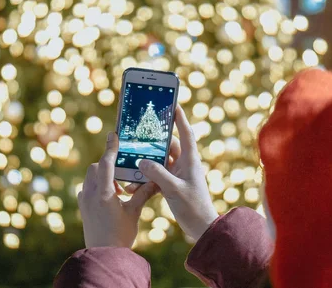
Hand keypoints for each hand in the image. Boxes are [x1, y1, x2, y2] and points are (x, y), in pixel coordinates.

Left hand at [78, 132, 159, 247]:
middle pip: (96, 168)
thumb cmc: (120, 235)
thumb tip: (156, 181)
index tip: (113, 135)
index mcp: (104, 193)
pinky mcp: (82, 208)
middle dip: (108, 165)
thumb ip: (143, 194)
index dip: (111, 148)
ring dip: (102, 176)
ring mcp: (84, 201)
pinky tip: (108, 196)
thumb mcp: (134, 212)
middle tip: (123, 173)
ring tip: (117, 188)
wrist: (104, 254)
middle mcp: (91, 194)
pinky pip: (86, 189)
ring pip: (90, 177)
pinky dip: (96, 186)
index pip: (106, 163)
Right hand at [137, 105, 218, 240]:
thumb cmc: (193, 207)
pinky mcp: (172, 184)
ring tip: (130, 162)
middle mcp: (184, 164)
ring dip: (145, 164)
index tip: (172, 103)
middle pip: (167, 146)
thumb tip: (142, 161)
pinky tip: (132, 184)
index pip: (186, 133)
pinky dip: (146, 178)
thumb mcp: (174, 189)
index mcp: (190, 160)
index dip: (179, 117)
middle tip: (138, 133)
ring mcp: (178, 174)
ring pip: (159, 162)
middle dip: (152, 142)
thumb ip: (157, 174)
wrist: (201, 228)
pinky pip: (156, 176)